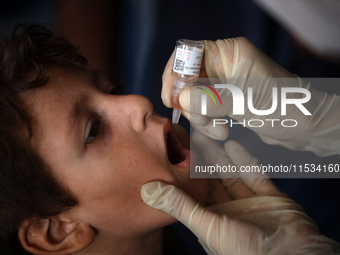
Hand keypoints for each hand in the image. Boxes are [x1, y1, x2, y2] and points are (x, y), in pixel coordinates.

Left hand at [141, 133, 339, 253]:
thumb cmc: (245, 250)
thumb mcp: (207, 225)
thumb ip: (180, 205)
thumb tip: (147, 191)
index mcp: (212, 221)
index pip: (195, 193)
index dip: (186, 174)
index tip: (175, 154)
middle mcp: (230, 211)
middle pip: (213, 181)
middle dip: (203, 160)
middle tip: (192, 138)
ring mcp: (251, 204)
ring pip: (232, 175)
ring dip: (221, 157)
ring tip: (208, 137)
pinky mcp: (271, 198)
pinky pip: (256, 176)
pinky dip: (245, 161)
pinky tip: (232, 146)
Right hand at [162, 38, 339, 155]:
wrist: (305, 125)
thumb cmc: (283, 106)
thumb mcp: (244, 101)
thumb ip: (209, 99)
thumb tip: (179, 98)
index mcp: (229, 52)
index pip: (188, 53)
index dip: (176, 74)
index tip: (171, 99)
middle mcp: (223, 64)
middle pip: (187, 78)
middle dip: (190, 103)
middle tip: (200, 120)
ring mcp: (223, 83)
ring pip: (193, 97)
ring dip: (200, 117)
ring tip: (219, 130)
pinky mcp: (225, 99)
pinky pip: (204, 108)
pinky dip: (207, 121)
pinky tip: (221, 131)